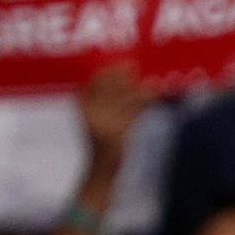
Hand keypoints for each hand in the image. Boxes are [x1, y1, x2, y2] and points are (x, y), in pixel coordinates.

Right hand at [80, 63, 153, 178]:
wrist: (102, 170)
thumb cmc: (102, 145)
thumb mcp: (96, 122)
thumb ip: (99, 104)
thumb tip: (119, 81)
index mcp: (82, 111)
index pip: (91, 85)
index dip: (103, 73)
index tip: (115, 64)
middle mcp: (91, 116)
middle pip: (107, 89)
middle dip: (119, 75)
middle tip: (131, 64)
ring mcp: (104, 125)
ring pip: (122, 99)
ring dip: (135, 86)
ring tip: (145, 76)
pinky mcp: (117, 133)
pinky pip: (133, 112)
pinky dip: (144, 101)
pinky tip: (152, 91)